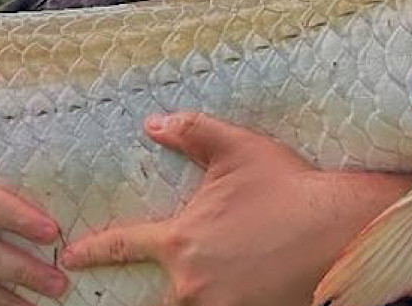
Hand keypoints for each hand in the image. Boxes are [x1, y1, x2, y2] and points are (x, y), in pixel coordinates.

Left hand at [57, 112, 411, 305]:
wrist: (343, 230)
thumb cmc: (290, 188)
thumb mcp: (239, 149)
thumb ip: (192, 133)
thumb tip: (154, 124)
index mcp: (182, 241)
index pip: (122, 247)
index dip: (92, 252)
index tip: (68, 258)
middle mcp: (194, 283)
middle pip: (154, 299)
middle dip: (147, 296)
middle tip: (140, 286)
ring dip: (191, 298)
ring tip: (203, 285)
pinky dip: (221, 302)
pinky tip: (229, 294)